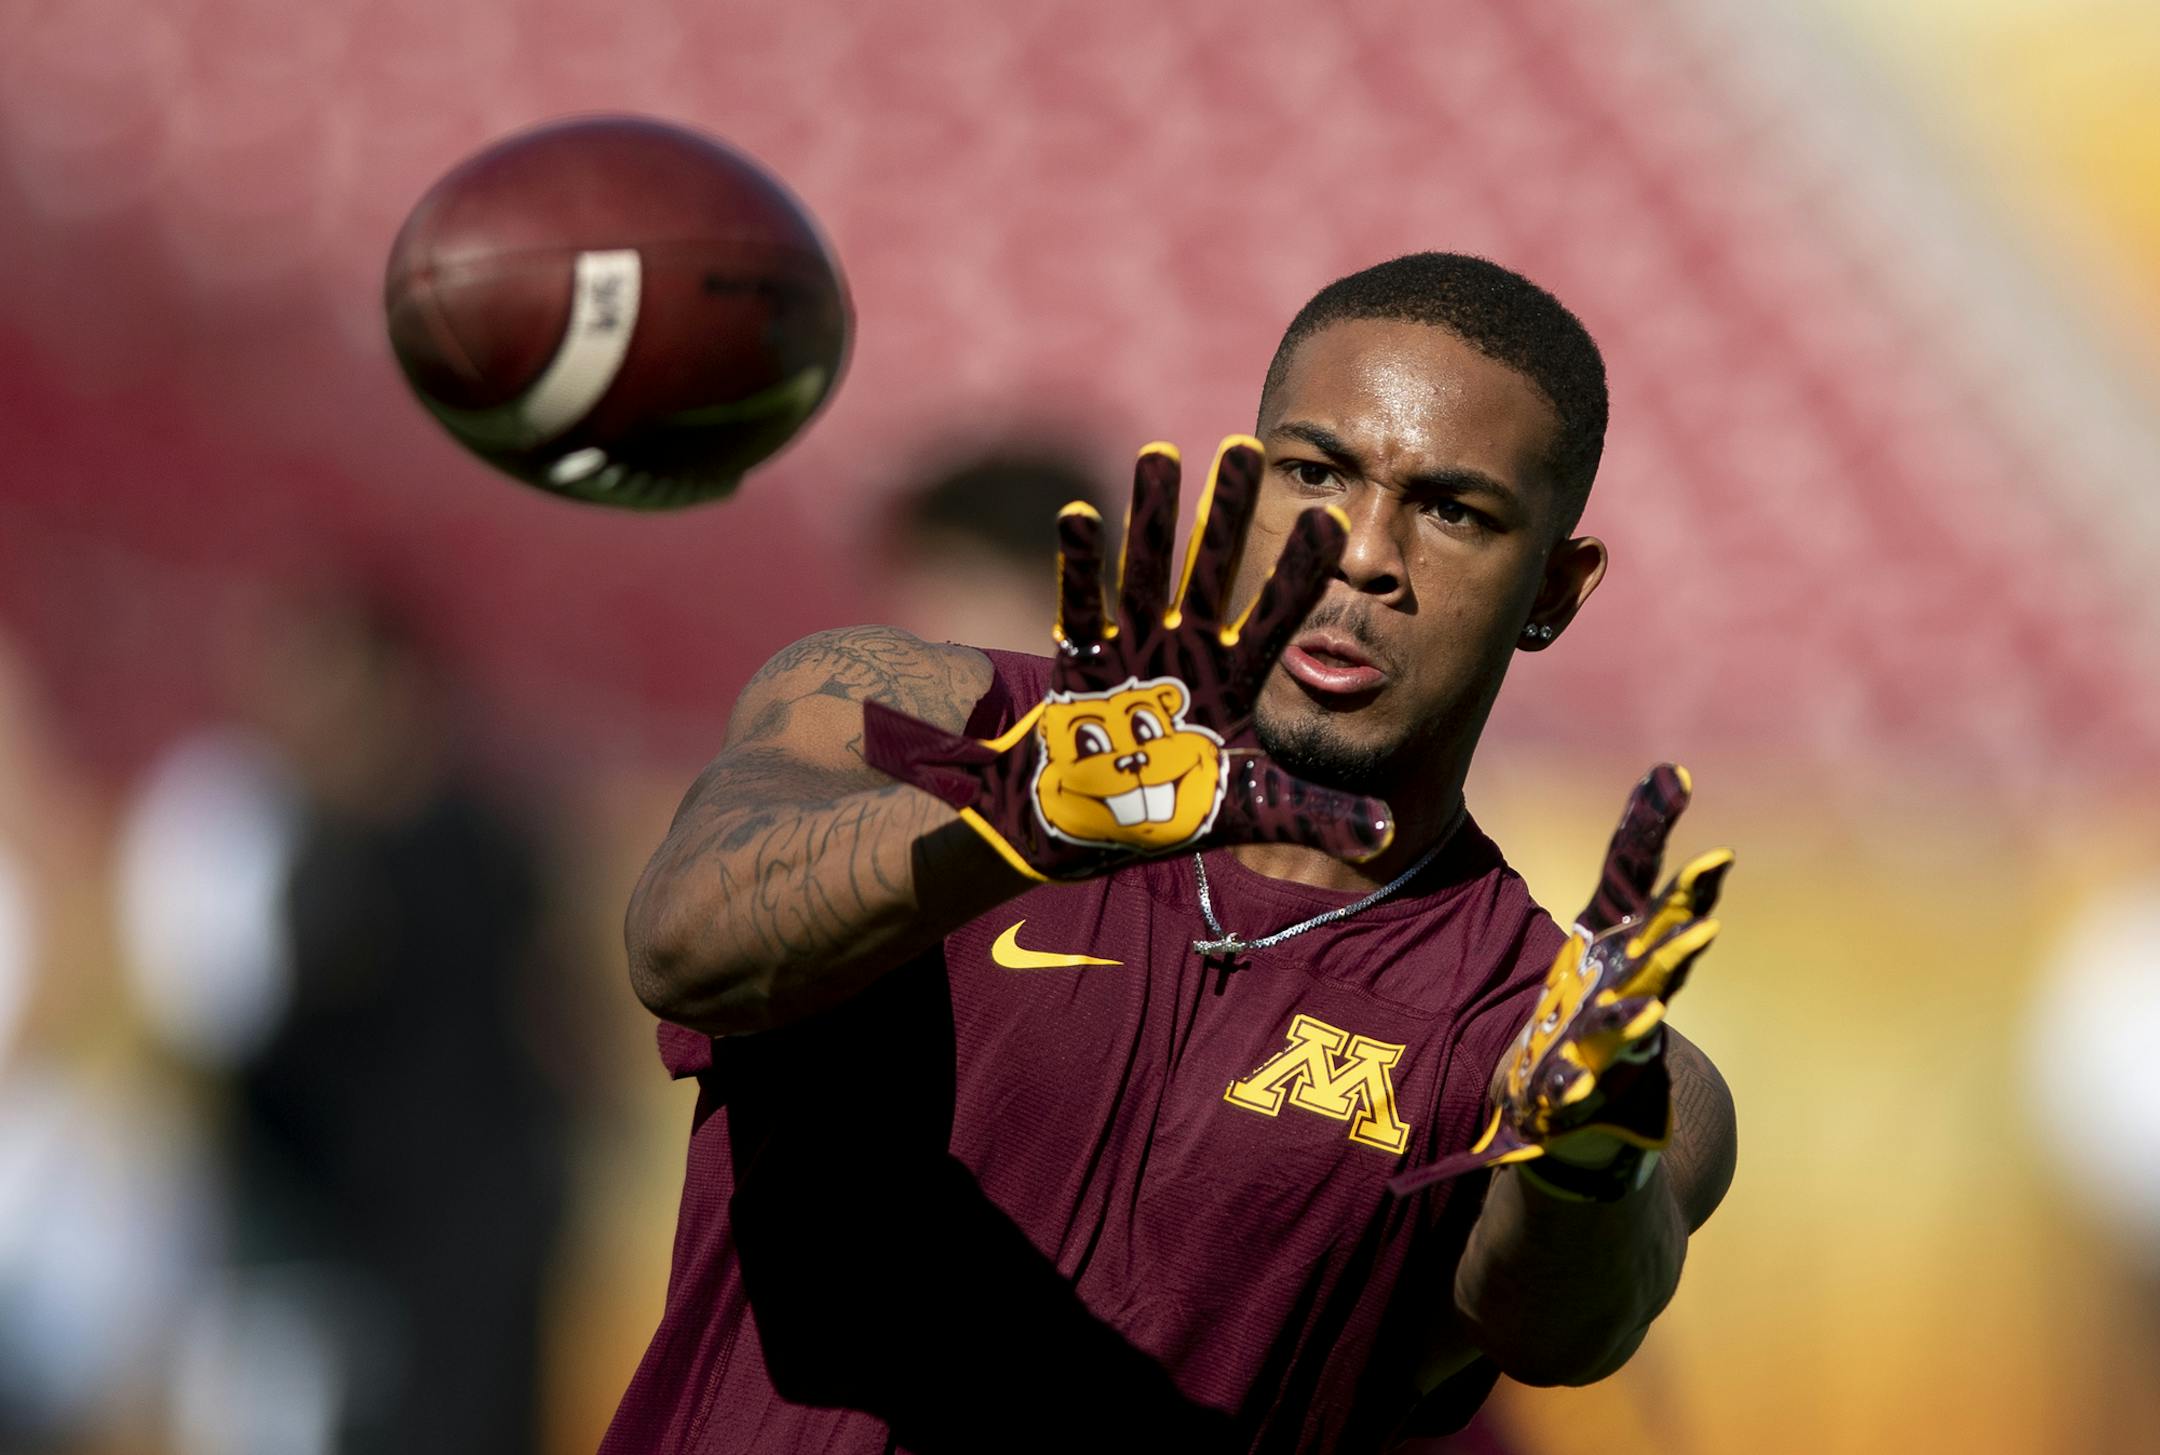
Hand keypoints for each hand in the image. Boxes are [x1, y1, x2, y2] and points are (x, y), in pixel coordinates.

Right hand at [862, 436, 1395, 881]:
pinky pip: (1081, 608)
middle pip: (1214, 570)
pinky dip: (1079, 566)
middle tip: (1247, 445)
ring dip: (1152, 515)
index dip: (1302, 570)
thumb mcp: (1255, 811)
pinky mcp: (1083, 666)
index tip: (1333, 516)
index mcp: (1237, 677)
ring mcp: (1135, 652)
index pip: (1280, 615)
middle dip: (1228, 511)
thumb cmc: (1180, 813)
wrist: (1099, 828)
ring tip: (1162, 452)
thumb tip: (1386, 831)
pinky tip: (1079, 514)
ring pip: (1148, 572)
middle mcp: (1190, 651)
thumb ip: (1314, 814)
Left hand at [1390, 764, 1731, 1196]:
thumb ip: (1635, 854)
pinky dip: (1577, 1088)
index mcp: (1639, 954)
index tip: (1722, 857)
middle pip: (1658, 973)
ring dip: (1635, 1021)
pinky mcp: (1572, 1087)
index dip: (1693, 887)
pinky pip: (1573, 1090)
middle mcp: (1633, 997)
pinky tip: (1573, 1086)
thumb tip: (1667, 775)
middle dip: (1678, 953)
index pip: (1668, 912)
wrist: (1578, 1095)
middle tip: (1701, 931)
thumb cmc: (1600, 991)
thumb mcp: (1611, 918)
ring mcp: (1606, 1045)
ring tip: (1650, 1012)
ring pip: (1622, 1031)